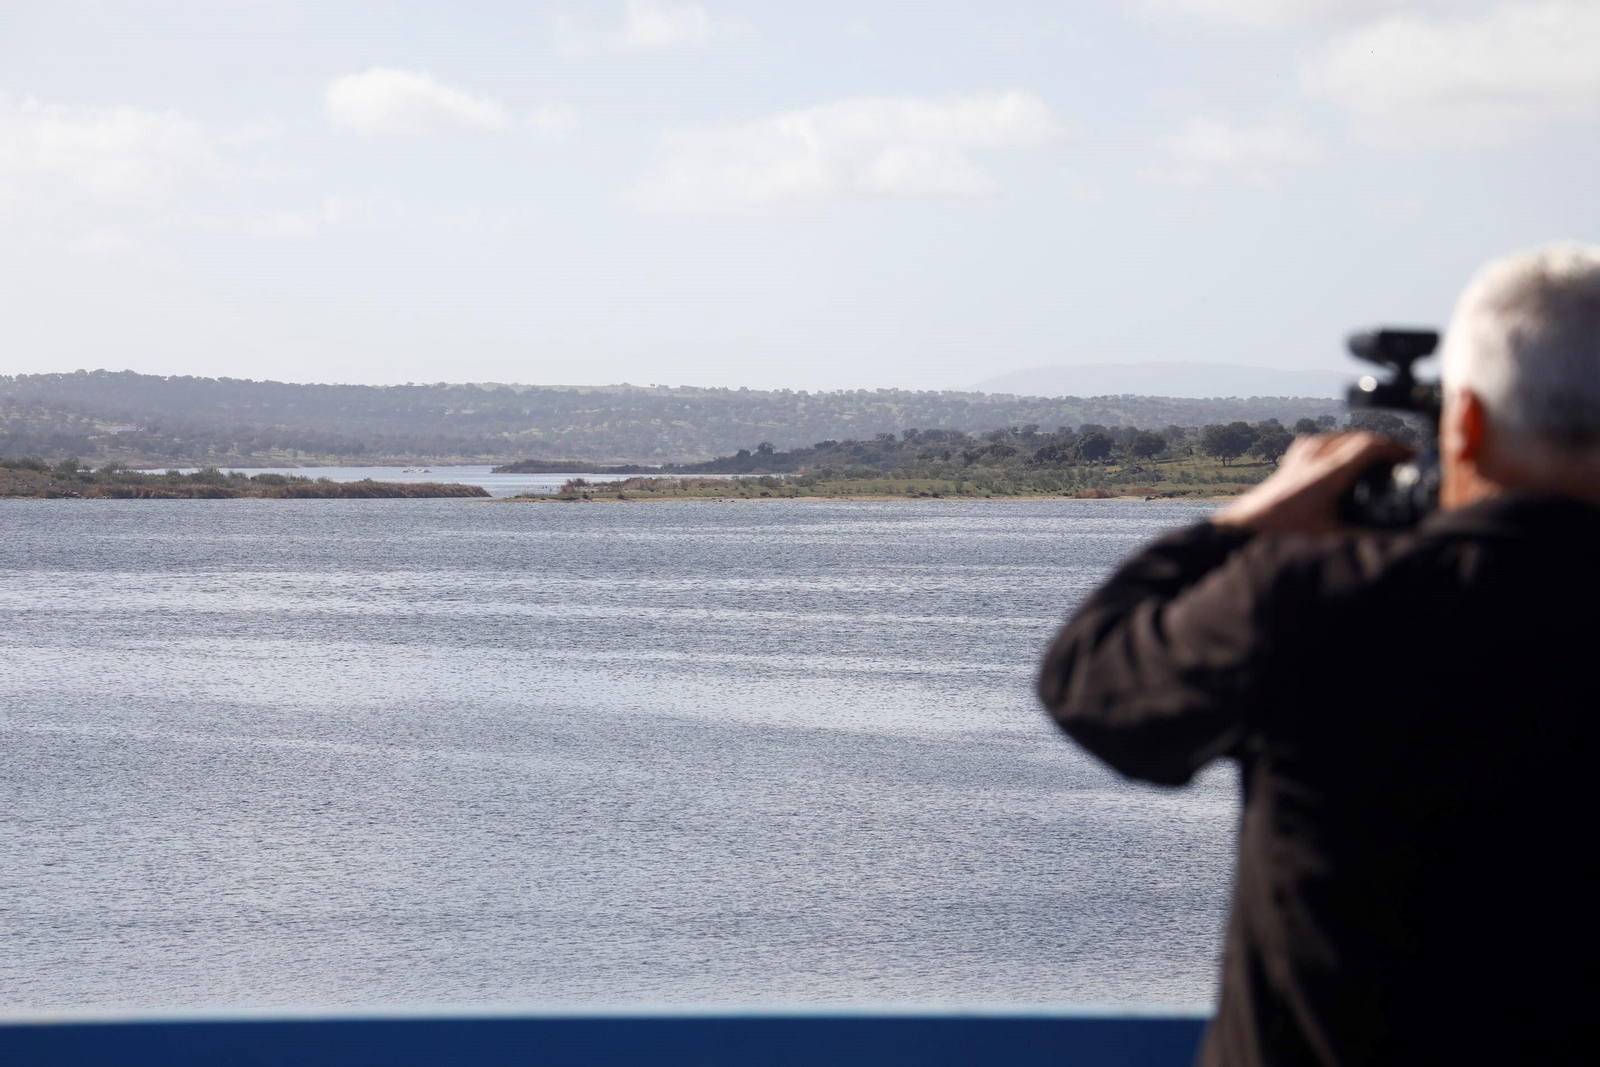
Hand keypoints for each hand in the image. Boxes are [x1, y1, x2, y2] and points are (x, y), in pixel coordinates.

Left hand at [1213, 432, 1412, 534]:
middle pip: (1356, 437)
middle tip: (1401, 459)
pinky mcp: (1290, 461)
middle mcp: (1314, 457)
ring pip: (1338, 437)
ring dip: (1360, 443)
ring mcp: (1300, 456)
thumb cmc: (1284, 533)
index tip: (1412, 456)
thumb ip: (1362, 539)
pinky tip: (1341, 456)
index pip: (1369, 445)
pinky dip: (1338, 445)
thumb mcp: (1329, 538)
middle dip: (1382, 445)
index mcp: (1328, 472)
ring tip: (1377, 457)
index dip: (1395, 447)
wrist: (1244, 528)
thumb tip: (1392, 544)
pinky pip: (1320, 442)